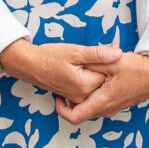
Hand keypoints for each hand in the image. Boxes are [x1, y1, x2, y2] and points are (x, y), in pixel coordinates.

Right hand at [0, 40, 122, 100]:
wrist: (30, 65)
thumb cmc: (49, 56)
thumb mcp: (75, 51)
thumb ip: (98, 54)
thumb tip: (118, 53)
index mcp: (85, 85)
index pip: (109, 73)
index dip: (108, 59)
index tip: (105, 49)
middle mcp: (82, 96)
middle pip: (103, 80)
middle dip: (102, 66)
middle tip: (90, 55)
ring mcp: (77, 98)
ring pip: (96, 83)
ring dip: (94, 71)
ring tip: (82, 61)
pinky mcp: (73, 97)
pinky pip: (88, 87)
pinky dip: (88, 77)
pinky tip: (80, 68)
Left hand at [58, 52, 148, 123]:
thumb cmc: (138, 69)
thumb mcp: (112, 61)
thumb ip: (93, 62)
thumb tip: (77, 64)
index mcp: (102, 102)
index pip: (74, 117)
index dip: (61, 110)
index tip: (58, 98)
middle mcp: (107, 109)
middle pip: (81, 110)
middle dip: (73, 98)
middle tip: (70, 80)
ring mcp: (114, 108)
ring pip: (91, 105)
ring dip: (85, 93)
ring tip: (85, 74)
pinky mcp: (118, 103)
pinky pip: (101, 101)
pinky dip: (95, 92)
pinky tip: (99, 76)